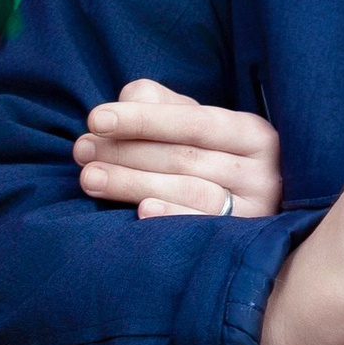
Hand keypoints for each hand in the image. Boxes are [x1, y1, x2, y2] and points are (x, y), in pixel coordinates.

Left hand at [75, 79, 282, 218]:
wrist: (253, 215)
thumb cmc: (211, 159)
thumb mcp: (195, 125)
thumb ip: (160, 104)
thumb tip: (126, 102)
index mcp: (251, 132)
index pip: (192, 121)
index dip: (143, 119)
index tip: (96, 119)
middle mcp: (261, 171)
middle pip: (185, 157)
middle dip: (126, 152)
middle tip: (82, 151)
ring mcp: (255, 211)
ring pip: (189, 190)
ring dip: (133, 183)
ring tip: (90, 177)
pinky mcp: (242, 242)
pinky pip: (203, 228)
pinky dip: (171, 216)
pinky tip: (140, 211)